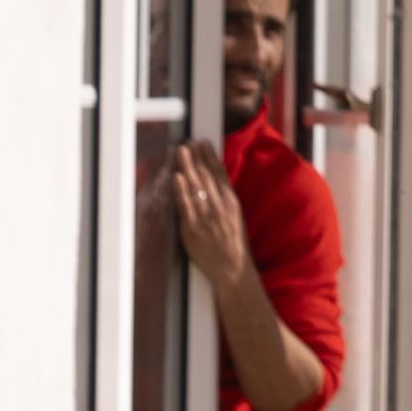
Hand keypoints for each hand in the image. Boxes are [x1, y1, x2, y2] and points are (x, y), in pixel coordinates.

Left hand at [163, 141, 249, 286]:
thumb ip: (224, 198)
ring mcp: (205, 218)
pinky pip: (185, 206)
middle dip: (196, 157)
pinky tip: (176, 177)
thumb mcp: (235, 216)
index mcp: (231, 202)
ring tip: (181, 151)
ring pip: (195, 187)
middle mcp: (219, 207)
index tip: (203, 142)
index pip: (220, 174)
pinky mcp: (192, 229)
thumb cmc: (233, 243)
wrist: (232, 268)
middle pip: (206, 176)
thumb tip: (215, 180)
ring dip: (187, 167)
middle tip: (188, 141)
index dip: (210, 156)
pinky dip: (180, 191)